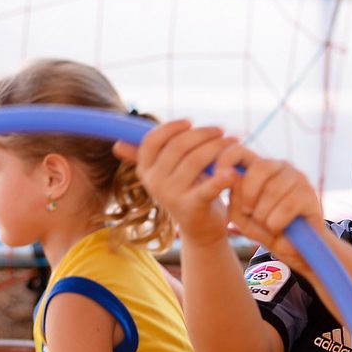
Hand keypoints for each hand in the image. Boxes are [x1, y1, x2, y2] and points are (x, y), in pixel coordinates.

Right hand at [113, 120, 241, 247]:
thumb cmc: (187, 192)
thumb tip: (117, 145)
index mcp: (145, 171)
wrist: (202, 230)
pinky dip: (222, 178)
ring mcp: (171, 196)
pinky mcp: (192, 208)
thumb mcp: (166, 174)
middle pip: (178, 146)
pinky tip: (233, 171)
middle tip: (223, 131)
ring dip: (219, 148)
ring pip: (196, 160)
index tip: (190, 122)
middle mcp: (154, 183)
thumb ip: (148, 156)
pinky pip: (208, 187)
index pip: (152, 140)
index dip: (171, 128)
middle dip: (204, 134)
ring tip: (234, 143)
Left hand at [225, 150, 324, 274]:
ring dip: (264, 215)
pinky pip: (287, 206)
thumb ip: (234, 200)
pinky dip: (277, 223)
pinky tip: (279, 228)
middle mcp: (280, 167)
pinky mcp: (309, 194)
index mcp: (260, 168)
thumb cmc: (266, 229)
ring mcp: (297, 178)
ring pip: (273, 190)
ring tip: (268, 225)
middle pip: (259, 169)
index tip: (217, 175)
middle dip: (249, 196)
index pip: (240, 151)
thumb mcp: (243, 218)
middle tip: (251, 213)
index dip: (226, 158)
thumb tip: (235, 180)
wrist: (295, 250)